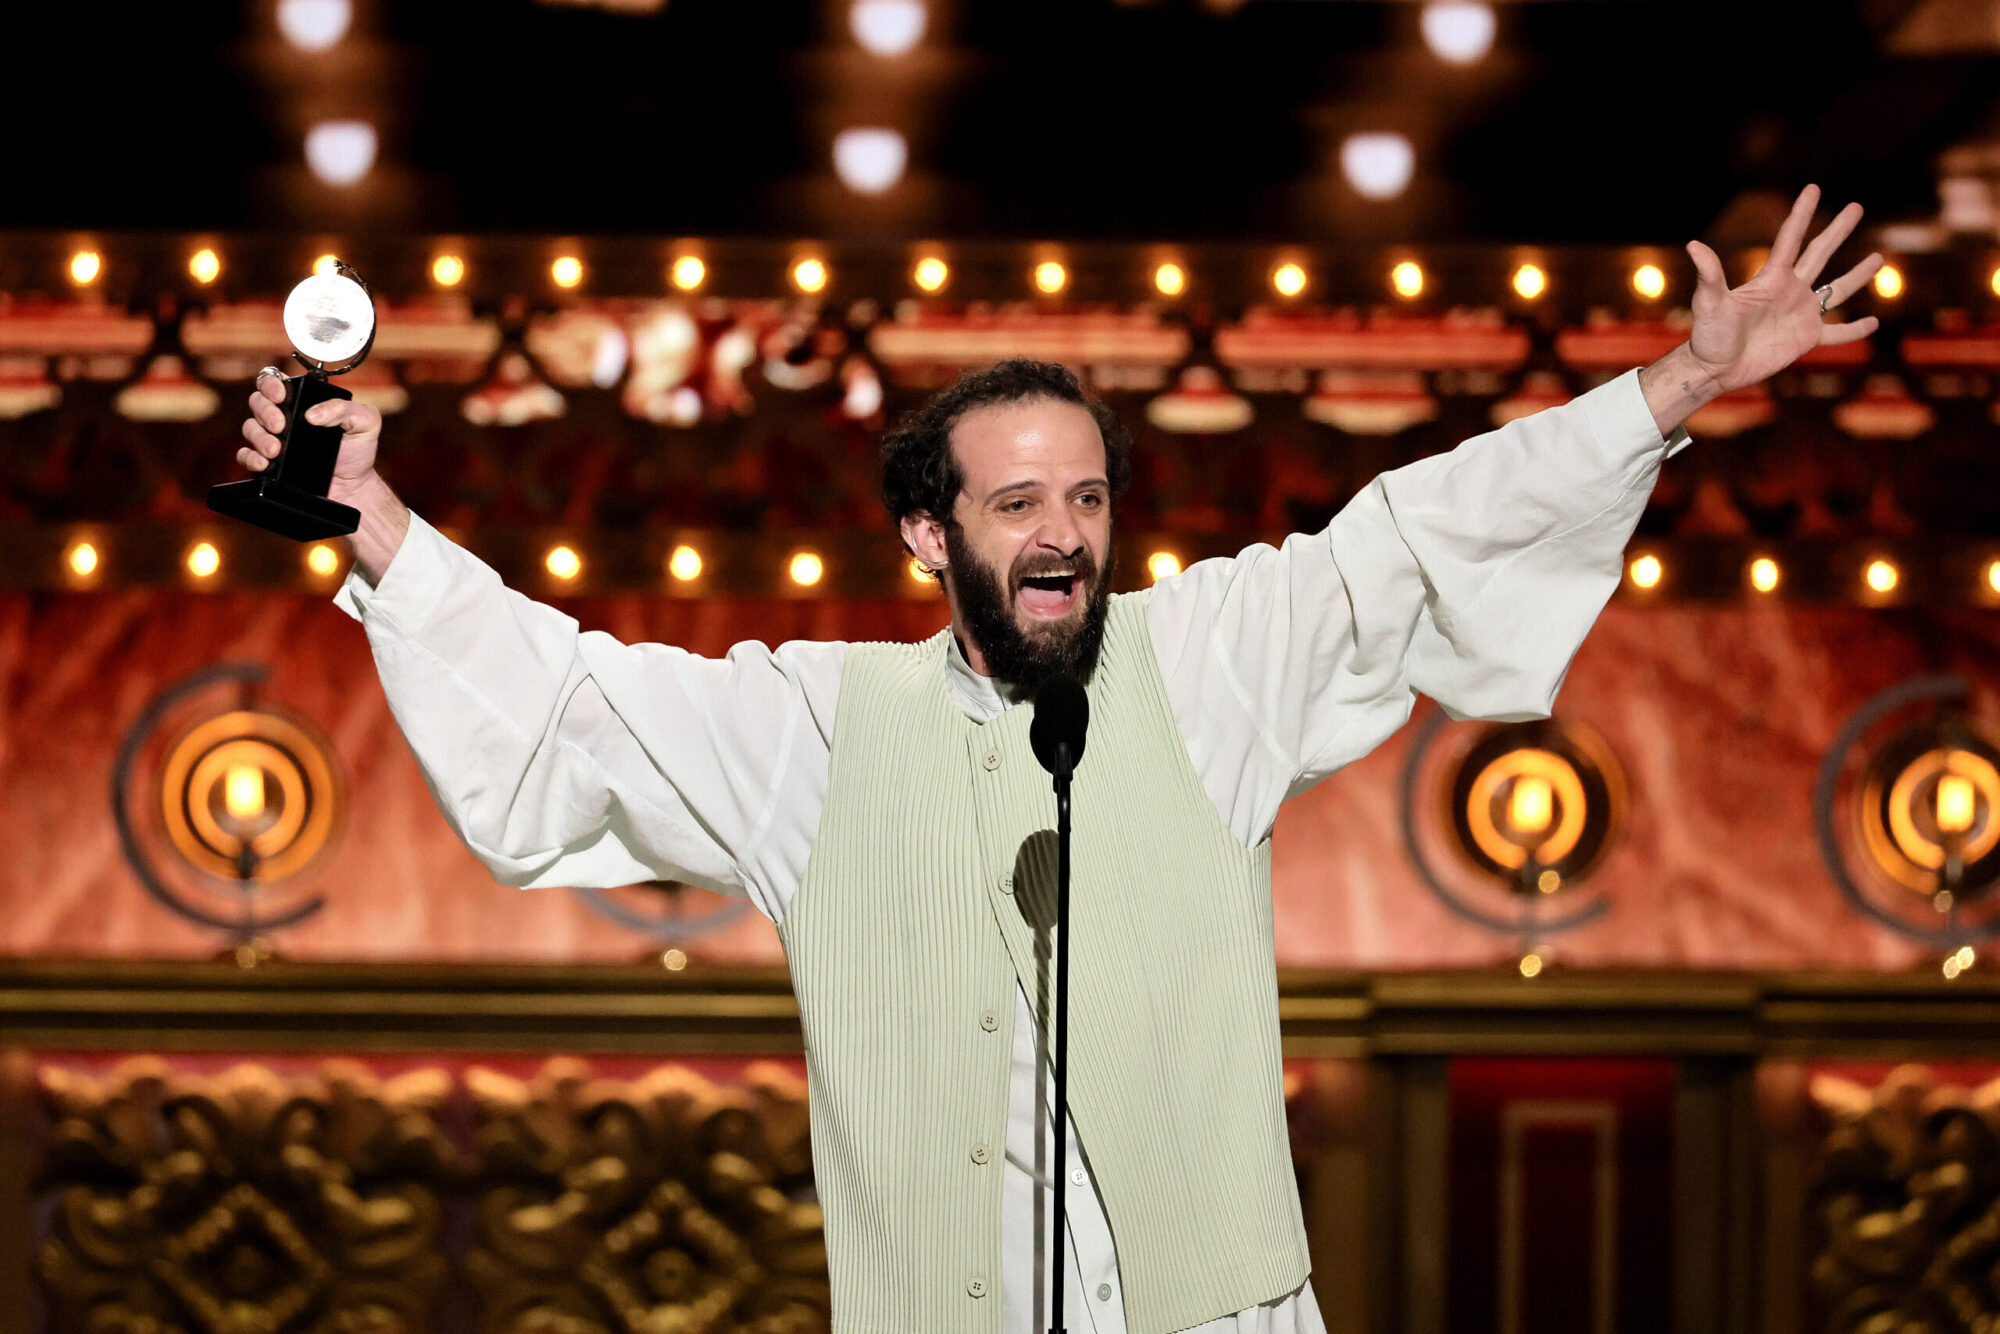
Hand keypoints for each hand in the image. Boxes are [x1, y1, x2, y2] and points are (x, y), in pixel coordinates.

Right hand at [238, 369, 383, 504]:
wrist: (354, 488)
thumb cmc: (359, 451)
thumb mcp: (365, 423)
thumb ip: (345, 409)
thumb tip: (312, 414)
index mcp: (303, 401)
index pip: (274, 381)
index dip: (270, 383)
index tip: (281, 395)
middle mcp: (283, 416)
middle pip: (257, 402)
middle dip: (265, 411)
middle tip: (281, 426)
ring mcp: (273, 439)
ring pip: (250, 428)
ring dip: (259, 437)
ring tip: (276, 450)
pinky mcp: (268, 463)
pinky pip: (245, 456)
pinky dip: (250, 458)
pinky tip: (265, 463)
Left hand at [1683, 184, 1883, 394]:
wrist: (1715, 369)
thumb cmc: (1709, 335)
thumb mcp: (1709, 303)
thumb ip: (1709, 275)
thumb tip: (1693, 245)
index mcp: (1771, 278)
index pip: (1790, 239)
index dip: (1802, 213)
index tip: (1813, 188)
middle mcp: (1790, 290)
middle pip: (1820, 253)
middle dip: (1838, 230)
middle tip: (1856, 207)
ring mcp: (1801, 313)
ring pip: (1837, 290)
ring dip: (1858, 275)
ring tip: (1879, 259)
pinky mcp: (1806, 338)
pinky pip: (1837, 333)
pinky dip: (1855, 330)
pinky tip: (1874, 323)